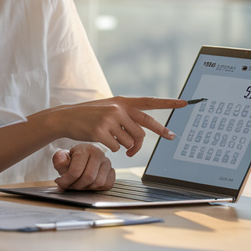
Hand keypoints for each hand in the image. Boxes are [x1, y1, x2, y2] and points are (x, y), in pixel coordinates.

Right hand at [30, 96, 186, 156]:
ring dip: (126, 147)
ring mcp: (109, 120)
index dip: (168, 103)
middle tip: (171, 137)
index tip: (186, 102)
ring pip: (131, 142)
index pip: (149, 102)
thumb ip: (126, 117)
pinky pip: (117, 148)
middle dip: (157, 134)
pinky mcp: (100, 132)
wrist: (65, 118)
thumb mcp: (109, 109)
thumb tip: (140, 138)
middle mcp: (118, 109)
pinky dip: (113, 149)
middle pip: (143, 129)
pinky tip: (101, 141)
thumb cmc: (89, 116)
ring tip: (113, 140)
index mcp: (122, 102)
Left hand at [53, 145, 114, 190]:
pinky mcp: (112, 171)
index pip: (76, 171)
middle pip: (88, 178)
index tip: (60, 183)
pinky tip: (88, 184)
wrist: (81, 158)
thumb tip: (62, 162)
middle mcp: (99, 154)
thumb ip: (59, 160)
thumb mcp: (62, 158)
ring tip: (78, 184)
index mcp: (86, 149)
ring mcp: (107, 162)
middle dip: (76, 186)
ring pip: (98, 183)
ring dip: (86, 188)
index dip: (66, 181)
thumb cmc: (71, 160)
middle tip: (69, 186)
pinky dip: (97, 188)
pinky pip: (107, 184)